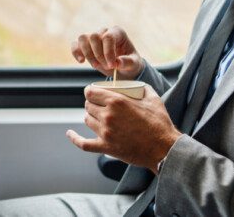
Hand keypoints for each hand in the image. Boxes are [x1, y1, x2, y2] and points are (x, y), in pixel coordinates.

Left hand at [66, 85, 181, 171]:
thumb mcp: (152, 97)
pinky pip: (84, 144)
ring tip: (97, 116)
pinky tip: (70, 134)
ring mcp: (105, 133)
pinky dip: (75, 138)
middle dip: (92, 103)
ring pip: (87, 120)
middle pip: (88, 106)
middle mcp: (108, 116)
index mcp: (116, 101)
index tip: (93, 92)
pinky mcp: (106, 148)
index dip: (90, 91)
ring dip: (90, 117)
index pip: (90, 92)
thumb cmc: (159, 123)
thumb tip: (136, 84)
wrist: (163, 149)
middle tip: (99, 105)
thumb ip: (142, 86)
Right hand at [71, 26, 142, 78]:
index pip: (108, 37)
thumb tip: (117, 63)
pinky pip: (75, 44)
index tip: (112, 65)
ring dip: (88, 54)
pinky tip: (81, 61)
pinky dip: (76, 52)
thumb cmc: (130, 63)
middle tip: (107, 67)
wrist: (123, 68)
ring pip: (83, 38)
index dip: (108, 52)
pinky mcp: (85, 45)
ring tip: (96, 66)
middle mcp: (104, 31)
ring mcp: (93, 37)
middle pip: (94, 36)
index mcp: (118, 32)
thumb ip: (127, 62)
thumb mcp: (134, 64)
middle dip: (98, 54)